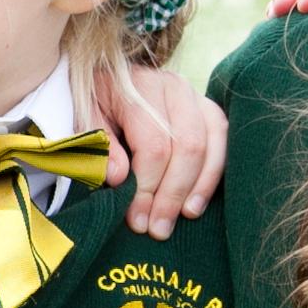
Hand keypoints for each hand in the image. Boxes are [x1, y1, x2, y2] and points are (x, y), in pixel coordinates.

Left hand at [94, 67, 227, 240]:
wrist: (108, 78)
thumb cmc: (93, 104)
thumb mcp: (83, 121)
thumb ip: (100, 147)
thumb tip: (120, 178)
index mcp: (138, 87)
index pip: (154, 145)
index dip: (148, 187)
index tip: (137, 219)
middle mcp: (173, 87)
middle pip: (187, 146)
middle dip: (173, 193)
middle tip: (158, 229)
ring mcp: (195, 96)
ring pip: (211, 145)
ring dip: (198, 187)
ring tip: (183, 218)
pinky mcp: (209, 109)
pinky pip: (223, 142)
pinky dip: (214, 175)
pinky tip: (198, 203)